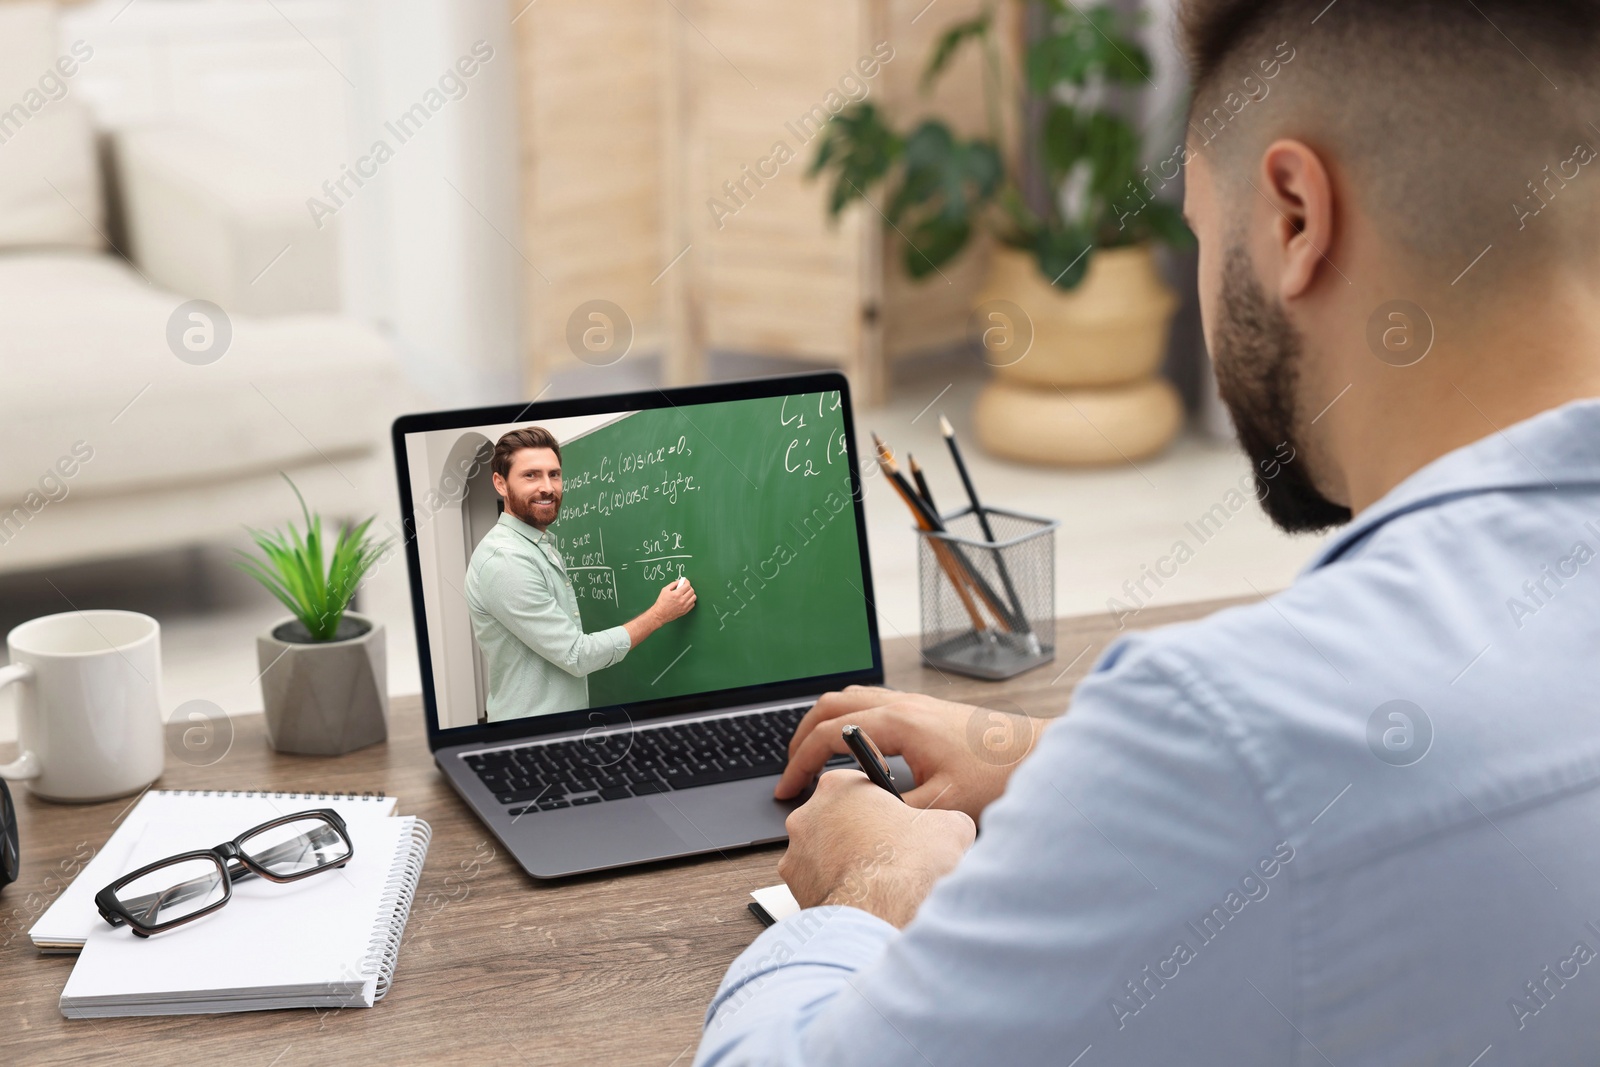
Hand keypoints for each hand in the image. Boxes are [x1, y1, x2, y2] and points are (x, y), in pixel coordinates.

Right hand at [651, 578, 695, 621]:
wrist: (660, 614)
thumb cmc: (661, 602)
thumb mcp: (665, 590)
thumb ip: (673, 584)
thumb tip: (680, 581)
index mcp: (677, 594)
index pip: (687, 586)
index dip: (686, 582)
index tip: (685, 581)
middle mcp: (682, 600)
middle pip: (692, 591)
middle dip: (688, 587)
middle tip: (685, 588)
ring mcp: (684, 606)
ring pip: (694, 597)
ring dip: (691, 594)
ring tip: (686, 594)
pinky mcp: (685, 611)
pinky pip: (693, 604)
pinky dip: (690, 600)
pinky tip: (686, 600)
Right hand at [774, 686, 1041, 821]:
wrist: (1037, 753)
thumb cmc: (997, 775)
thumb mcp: (941, 805)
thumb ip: (894, 809)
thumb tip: (861, 814)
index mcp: (899, 722)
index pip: (829, 734)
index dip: (800, 763)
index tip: (788, 788)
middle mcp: (902, 704)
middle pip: (831, 704)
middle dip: (802, 736)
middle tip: (791, 769)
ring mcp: (914, 702)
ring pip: (851, 697)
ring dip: (825, 722)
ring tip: (813, 754)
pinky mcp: (926, 709)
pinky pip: (872, 702)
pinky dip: (849, 719)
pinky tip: (855, 747)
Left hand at [779, 770, 974, 926]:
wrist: (881, 912)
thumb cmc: (907, 865)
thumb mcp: (949, 826)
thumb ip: (947, 818)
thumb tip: (953, 827)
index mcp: (839, 786)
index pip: (859, 786)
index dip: (880, 805)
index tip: (893, 820)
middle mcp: (808, 813)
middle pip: (837, 817)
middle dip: (859, 833)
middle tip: (887, 851)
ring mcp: (796, 851)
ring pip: (823, 851)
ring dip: (843, 861)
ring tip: (874, 879)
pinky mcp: (793, 885)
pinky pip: (815, 881)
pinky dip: (834, 887)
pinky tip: (859, 897)